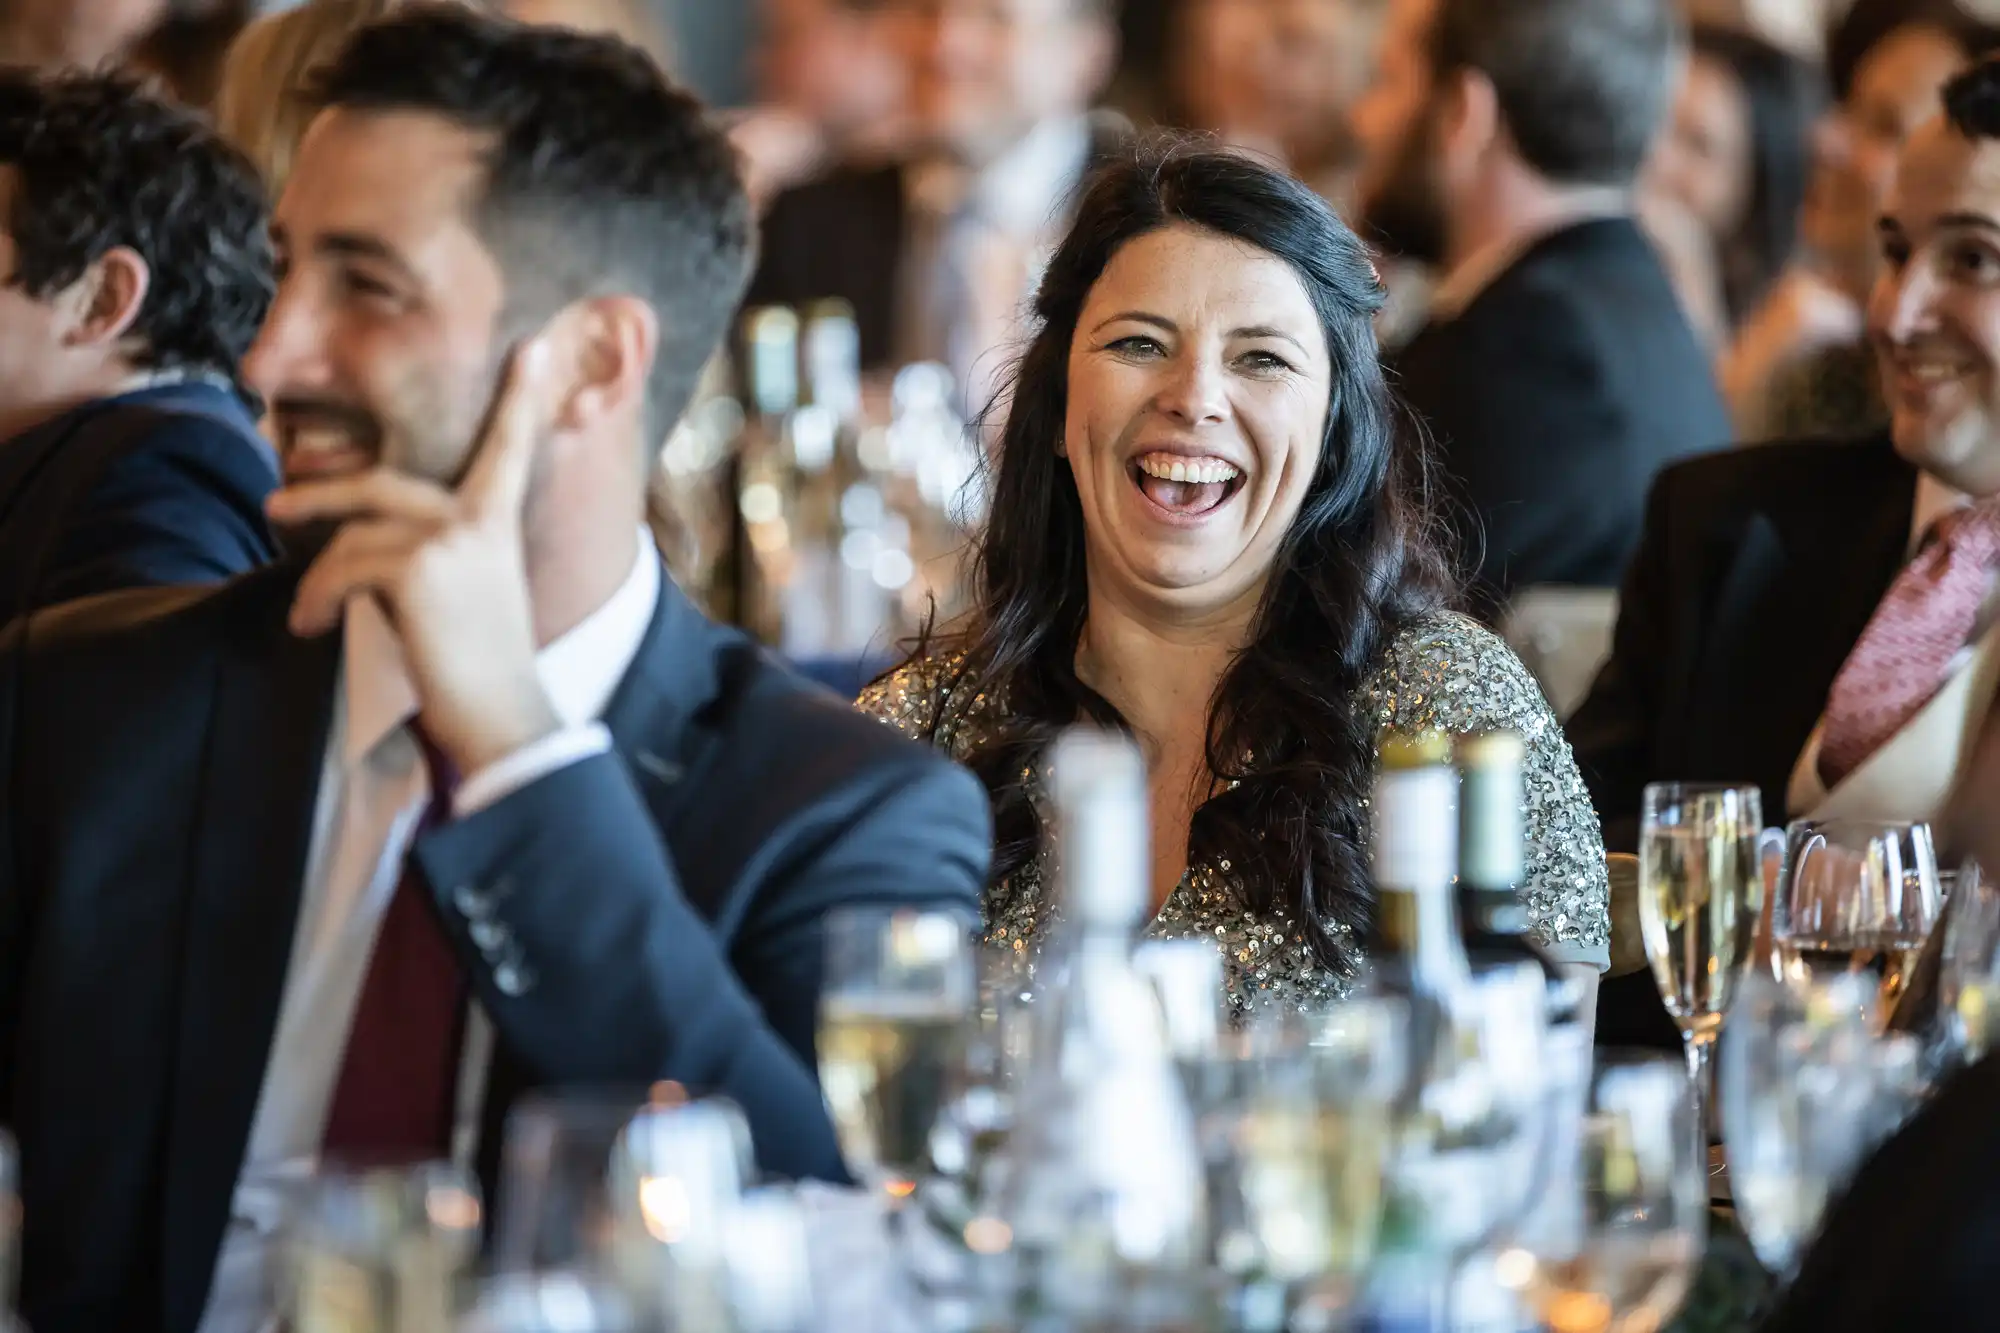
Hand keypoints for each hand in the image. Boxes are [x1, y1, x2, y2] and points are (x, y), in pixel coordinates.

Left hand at [267, 340, 561, 775]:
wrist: (503, 714)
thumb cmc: (483, 667)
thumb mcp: (473, 592)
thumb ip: (442, 550)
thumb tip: (369, 542)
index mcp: (498, 521)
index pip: (510, 447)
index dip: (520, 397)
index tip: (531, 346)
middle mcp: (478, 517)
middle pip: (383, 482)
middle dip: (321, 494)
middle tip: (276, 506)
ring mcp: (450, 537)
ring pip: (355, 532)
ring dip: (318, 576)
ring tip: (306, 614)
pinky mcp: (417, 565)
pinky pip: (342, 565)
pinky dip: (316, 597)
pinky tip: (313, 626)